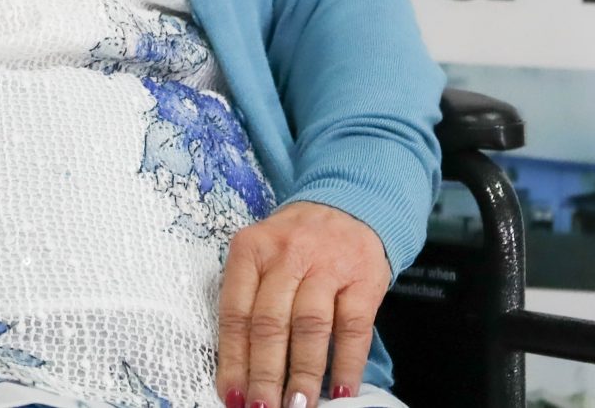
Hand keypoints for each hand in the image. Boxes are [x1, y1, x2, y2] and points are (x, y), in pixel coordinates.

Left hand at [216, 200, 387, 407]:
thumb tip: (238, 367)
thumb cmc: (294, 243)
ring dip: (303, 374)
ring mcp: (328, 266)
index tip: (230, 395)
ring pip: (310, 327)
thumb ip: (249, 300)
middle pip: (271, 323)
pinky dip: (347, 363)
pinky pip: (353, 328)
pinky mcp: (364, 279)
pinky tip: (341, 392)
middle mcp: (287, 255)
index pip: (236, 312)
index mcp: (250, 250)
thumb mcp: (261, 255)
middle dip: (265, 374)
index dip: (233, 359)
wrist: (348, 204)